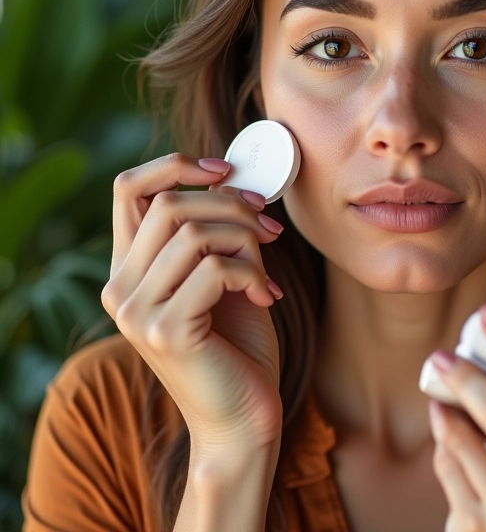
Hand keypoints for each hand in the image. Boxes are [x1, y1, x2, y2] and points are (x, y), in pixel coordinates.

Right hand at [101, 152, 285, 450]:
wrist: (242, 416)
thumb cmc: (237, 343)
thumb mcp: (224, 274)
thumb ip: (216, 233)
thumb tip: (235, 181)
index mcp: (129, 268)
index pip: (127, 188)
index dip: (174, 166)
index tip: (224, 171)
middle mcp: (121, 288)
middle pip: (167, 203)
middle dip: (229, 203)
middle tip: (268, 224)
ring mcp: (138, 313)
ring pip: (192, 232)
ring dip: (246, 239)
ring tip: (269, 267)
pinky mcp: (166, 332)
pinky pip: (216, 269)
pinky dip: (254, 273)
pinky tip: (268, 296)